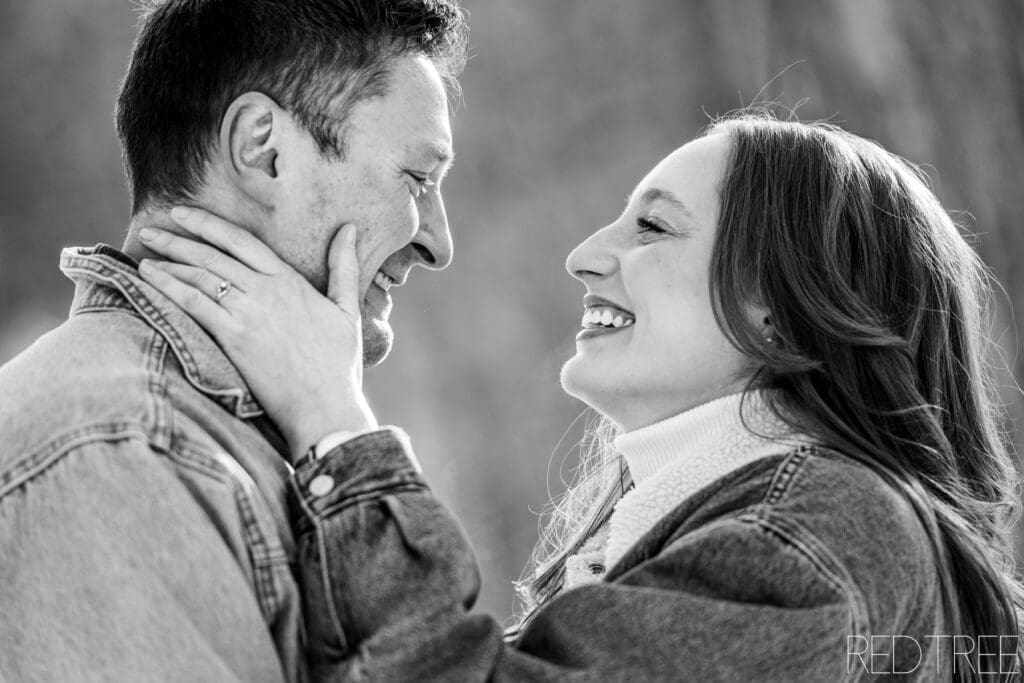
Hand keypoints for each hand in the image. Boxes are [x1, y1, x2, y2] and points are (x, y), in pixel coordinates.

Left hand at [137, 206, 376, 461]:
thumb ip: (345, 267)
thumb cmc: (339, 363)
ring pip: (199, 276)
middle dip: (178, 238)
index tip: (184, 213)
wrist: (325, 405)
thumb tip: (351, 228)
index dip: (209, 224)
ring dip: (169, 261)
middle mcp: (265, 291)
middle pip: (213, 255)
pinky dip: (169, 286)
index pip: (242, 241)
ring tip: (146, 251)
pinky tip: (150, 278)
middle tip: (151, 228)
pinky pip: (193, 303)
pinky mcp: (233, 338)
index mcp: (290, 281)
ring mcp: (247, 313)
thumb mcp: (348, 309)